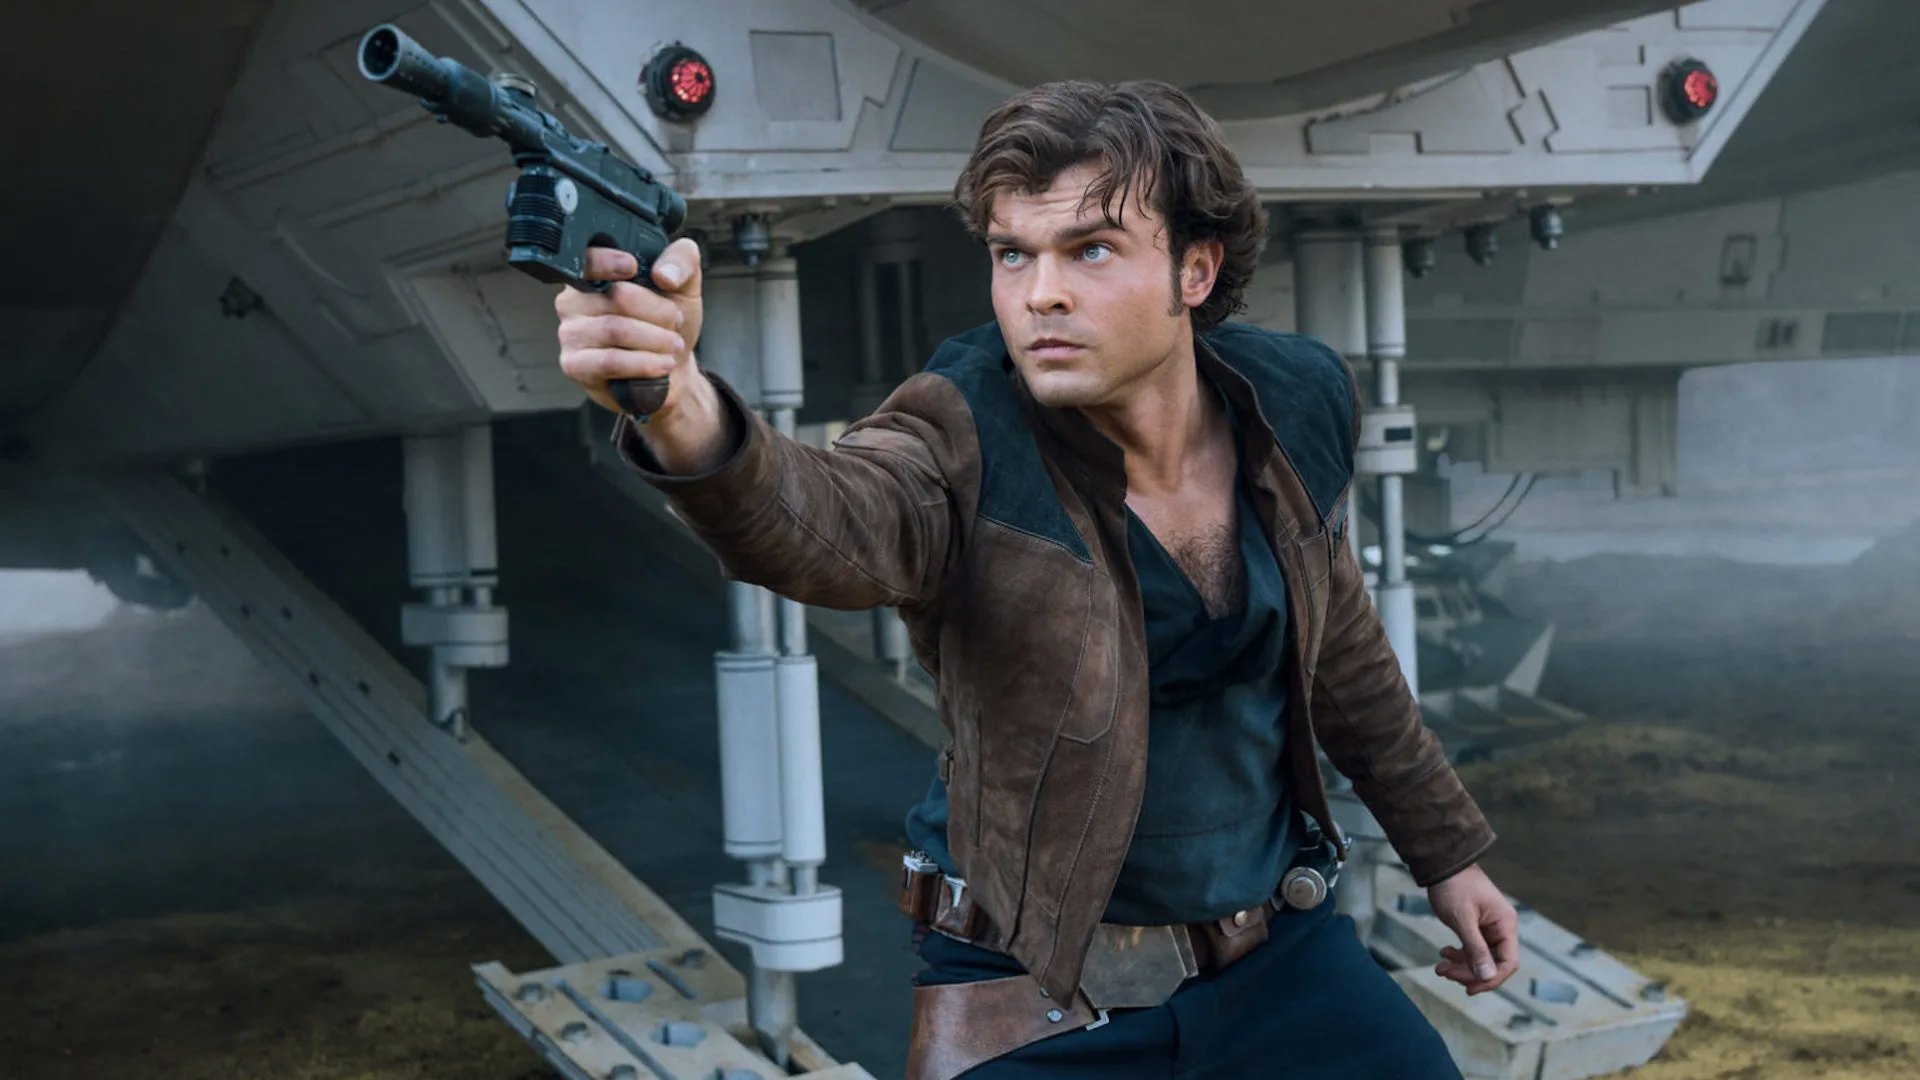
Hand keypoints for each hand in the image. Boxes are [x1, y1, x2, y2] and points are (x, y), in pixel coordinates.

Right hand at [555, 238, 705, 418]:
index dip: (607, 261)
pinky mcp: (575, 365)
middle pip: (617, 296)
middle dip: (658, 311)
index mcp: (594, 273)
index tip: (632, 267)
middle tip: (675, 321)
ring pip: (615, 329)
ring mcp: (571, 332)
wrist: (669, 367)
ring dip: (655, 339)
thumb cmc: (667, 324)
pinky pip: (610, 361)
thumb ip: (682, 260)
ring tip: (674, 345)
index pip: (587, 258)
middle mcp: (574, 300)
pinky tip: (662, 363)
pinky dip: (643, 363)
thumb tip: (664, 274)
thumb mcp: (685, 285)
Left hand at [1427, 864, 1519, 994]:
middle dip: (1469, 972)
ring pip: (1480, 959)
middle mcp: (1502, 928)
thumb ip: (1475, 948)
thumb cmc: (1454, 887)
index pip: (1508, 962)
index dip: (1491, 979)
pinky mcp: (1476, 927)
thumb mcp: (1463, 919)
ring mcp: (1489, 928)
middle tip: (1444, 973)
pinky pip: (1472, 950)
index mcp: (1506, 925)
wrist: (1442, 864)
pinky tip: (1444, 954)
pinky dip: (1458, 955)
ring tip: (1440, 968)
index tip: (1469, 988)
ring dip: (1461, 966)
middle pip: (1493, 963)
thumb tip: (1487, 976)